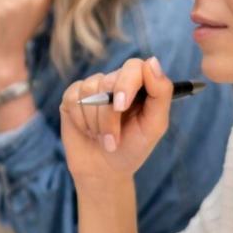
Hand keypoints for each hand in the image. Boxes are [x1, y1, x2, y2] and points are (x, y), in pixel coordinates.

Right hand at [59, 56, 172, 189]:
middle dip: (109, 115)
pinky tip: (87, 131)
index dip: (127, 83)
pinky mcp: (72, 96)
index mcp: (139, 85)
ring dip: (96, 123)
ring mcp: (93, 88)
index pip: (134, 66)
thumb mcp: (154, 125)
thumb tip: (152, 61)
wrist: (104, 170)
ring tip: (102, 139)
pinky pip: (73, 98)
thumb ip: (161, 93)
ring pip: (90, 90)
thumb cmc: (132, 148)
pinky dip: (81, 121)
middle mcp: (116, 82)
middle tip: (112, 139)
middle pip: (109, 80)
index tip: (122, 106)